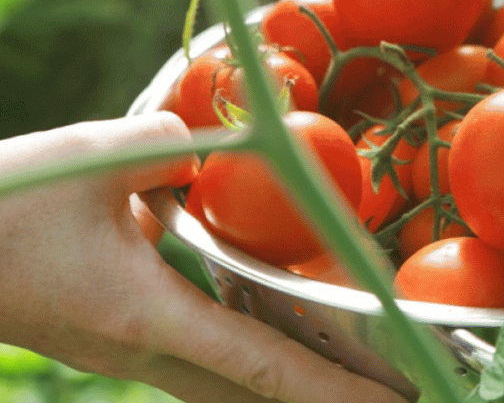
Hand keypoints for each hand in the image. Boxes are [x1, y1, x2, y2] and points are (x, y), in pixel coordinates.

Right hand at [0, 113, 406, 402]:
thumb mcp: (88, 158)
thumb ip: (168, 146)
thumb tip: (221, 146)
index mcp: (149, 317)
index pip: (264, 366)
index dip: (335, 391)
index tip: (396, 401)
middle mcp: (141, 351)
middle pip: (249, 394)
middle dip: (321, 400)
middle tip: (391, 394)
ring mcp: (121, 353)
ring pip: (218, 388)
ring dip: (278, 387)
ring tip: (342, 378)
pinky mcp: (107, 338)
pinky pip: (192, 365)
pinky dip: (240, 367)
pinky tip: (262, 342)